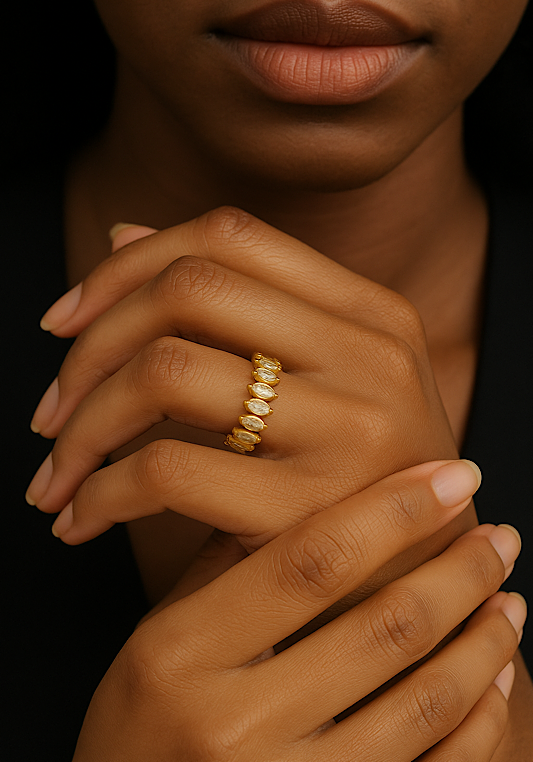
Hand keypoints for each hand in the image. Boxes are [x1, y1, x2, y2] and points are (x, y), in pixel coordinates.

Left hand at [28, 209, 473, 603]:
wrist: (431, 582)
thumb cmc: (366, 477)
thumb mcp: (333, 376)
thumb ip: (241, 302)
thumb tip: (124, 235)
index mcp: (372, 313)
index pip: (227, 237)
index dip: (127, 266)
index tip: (66, 321)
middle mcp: (370, 356)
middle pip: (188, 291)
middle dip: (90, 346)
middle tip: (50, 410)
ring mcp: (349, 431)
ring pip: (165, 371)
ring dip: (81, 423)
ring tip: (58, 471)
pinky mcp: (312, 515)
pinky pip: (166, 472)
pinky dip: (99, 492)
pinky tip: (83, 520)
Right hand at [71, 463, 523, 760]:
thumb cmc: (138, 726)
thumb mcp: (153, 643)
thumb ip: (223, 572)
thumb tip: (305, 497)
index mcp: (180, 655)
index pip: (308, 560)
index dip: (391, 509)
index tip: (451, 473)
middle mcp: (230, 725)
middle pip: (380, 626)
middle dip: (457, 572)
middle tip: (498, 537)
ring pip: (421, 702)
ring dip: (480, 642)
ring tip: (508, 598)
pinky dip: (477, 722)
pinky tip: (494, 678)